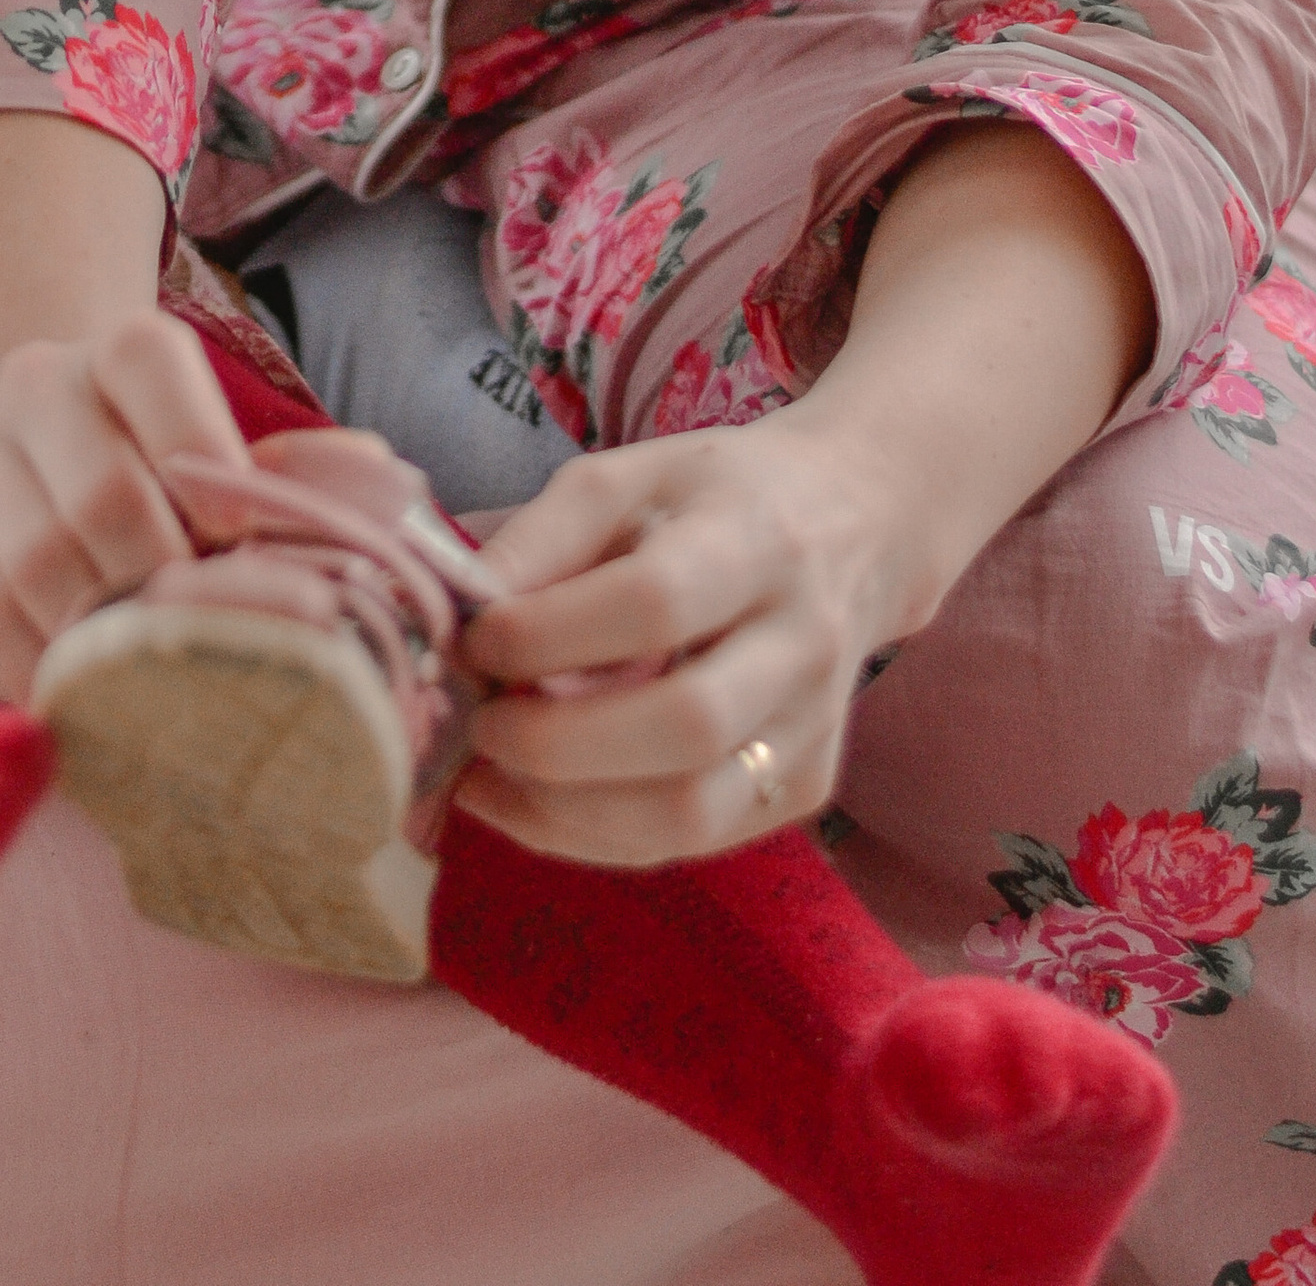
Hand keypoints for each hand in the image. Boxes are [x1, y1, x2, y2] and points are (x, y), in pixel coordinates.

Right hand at [0, 308, 251, 699]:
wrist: (40, 481)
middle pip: (105, 492)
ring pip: (41, 559)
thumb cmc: (161, 487)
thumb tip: (333, 524)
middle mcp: (35, 383)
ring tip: (142, 679)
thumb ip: (274, 490)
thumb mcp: (216, 465)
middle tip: (194, 639)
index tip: (236, 540)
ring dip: (100, 636)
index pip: (153, 368)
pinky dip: (40, 665)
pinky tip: (76, 692)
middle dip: (159, 583)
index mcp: (123, 351)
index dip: (204, 460)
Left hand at [448, 405, 912, 867]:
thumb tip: (461, 608)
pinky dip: (599, 835)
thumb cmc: (717, 496)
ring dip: (568, 813)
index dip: (548, 634)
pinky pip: (695, 839)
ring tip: (488, 779)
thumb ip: (542, 534)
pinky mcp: (808, 786)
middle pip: (684, 725)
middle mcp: (802, 642)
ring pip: (692, 811)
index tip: (473, 641)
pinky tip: (534, 802)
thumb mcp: (629, 476)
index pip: (654, 604)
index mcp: (756, 540)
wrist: (855, 528)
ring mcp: (814, 727)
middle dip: (555, 743)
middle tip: (478, 724)